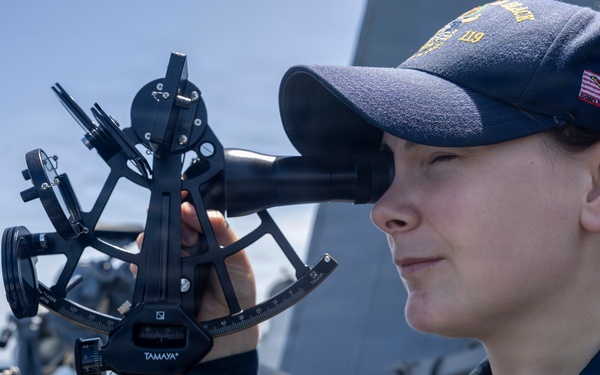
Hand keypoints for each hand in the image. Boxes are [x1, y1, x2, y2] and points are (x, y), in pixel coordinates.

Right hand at [135, 202, 257, 361]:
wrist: (230, 334)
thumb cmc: (238, 294)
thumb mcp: (238, 259)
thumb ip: (222, 233)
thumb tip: (199, 210)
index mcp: (206, 241)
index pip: (189, 217)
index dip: (184, 208)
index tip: (184, 205)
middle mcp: (187, 252)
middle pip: (168, 228)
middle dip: (172, 223)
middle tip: (187, 235)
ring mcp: (171, 269)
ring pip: (153, 246)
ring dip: (156, 240)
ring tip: (176, 249)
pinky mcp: (159, 287)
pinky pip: (143, 271)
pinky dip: (142, 265)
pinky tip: (149, 263)